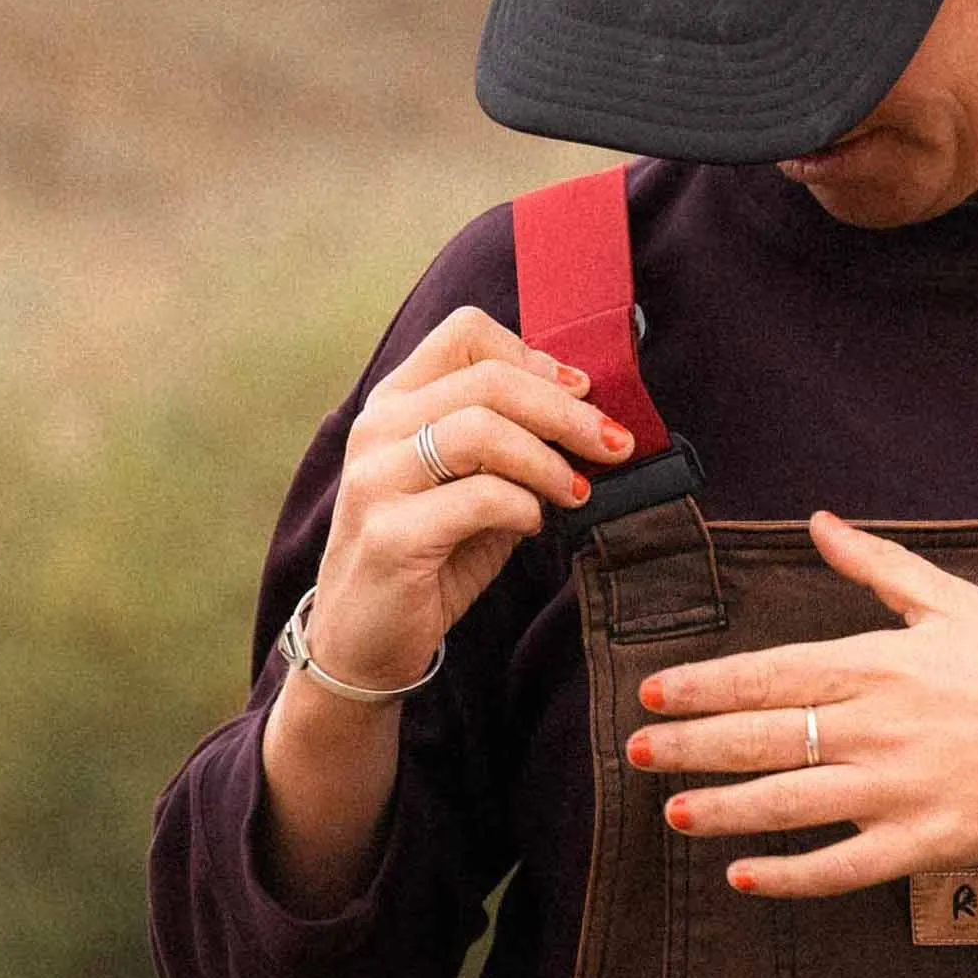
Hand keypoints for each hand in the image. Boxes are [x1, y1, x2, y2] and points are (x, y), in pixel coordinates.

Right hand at [305, 305, 636, 688]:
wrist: (364, 642)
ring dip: (547, 460)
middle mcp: (377, 429)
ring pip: (481, 430)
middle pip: (487, 380)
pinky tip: (531, 525)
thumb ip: (511, 444)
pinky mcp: (389, 534)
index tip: (583, 393)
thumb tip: (587, 411)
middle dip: (565, 411)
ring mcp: (375, 479)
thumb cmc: (428, 560)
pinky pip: (480, 498)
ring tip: (576, 491)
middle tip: (612, 444)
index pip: (466, 334)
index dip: (535, 357)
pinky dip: (524, 507)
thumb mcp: (470, 487)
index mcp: (395, 403)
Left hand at [625, 511, 977, 899]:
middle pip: (764, 737)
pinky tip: (743, 877)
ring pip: (790, 801)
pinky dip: (790, 875)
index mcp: (880, 662)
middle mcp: (879, 724)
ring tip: (674, 814)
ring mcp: (899, 788)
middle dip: (692, 746)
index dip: (706, 684)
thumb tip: (818, 520)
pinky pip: (842, 865)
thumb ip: (877, 564)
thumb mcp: (953, 601)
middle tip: (636, 755)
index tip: (654, 692)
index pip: (771, 672)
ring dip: (725, 809)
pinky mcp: (924, 842)